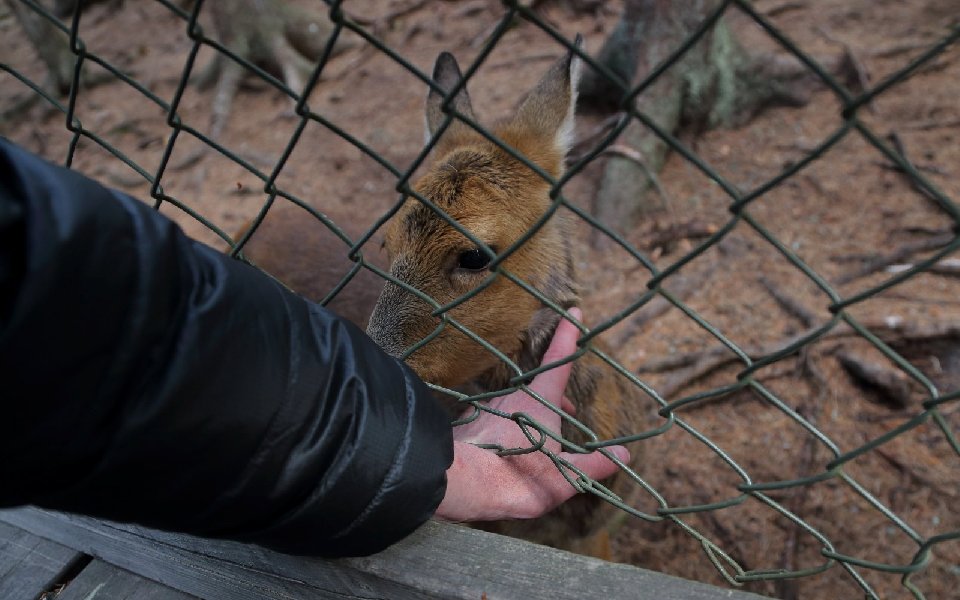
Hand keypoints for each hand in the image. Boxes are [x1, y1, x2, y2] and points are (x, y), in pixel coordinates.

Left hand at [434, 308, 628, 521]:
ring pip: (517, 405)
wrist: (463, 485)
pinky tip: (508, 450)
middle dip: (556, 396)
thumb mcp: (563, 478)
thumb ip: (593, 465)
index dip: (568, 335)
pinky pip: (495, 420)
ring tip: (541, 440)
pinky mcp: (471, 425)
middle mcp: (513, 398)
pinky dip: (507, 429)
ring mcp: (490, 410)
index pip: (559, 361)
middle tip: (570, 411)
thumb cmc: (517, 479)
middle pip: (540, 388)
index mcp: (540, 402)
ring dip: (533, 415)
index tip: (574, 312)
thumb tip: (624, 454)